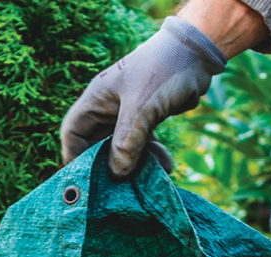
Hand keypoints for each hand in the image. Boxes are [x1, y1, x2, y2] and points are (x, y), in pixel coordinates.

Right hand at [60, 16, 226, 177]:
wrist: (197, 54)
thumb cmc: (163, 71)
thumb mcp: (141, 109)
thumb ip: (126, 143)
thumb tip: (117, 175)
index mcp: (96, 101)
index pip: (73, 134)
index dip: (75, 158)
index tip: (86, 182)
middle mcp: (108, 109)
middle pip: (97, 146)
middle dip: (109, 168)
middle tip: (121, 188)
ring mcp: (128, 115)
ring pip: (123, 149)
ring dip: (135, 166)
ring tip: (149, 179)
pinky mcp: (147, 120)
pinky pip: (143, 146)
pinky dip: (152, 158)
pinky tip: (165, 167)